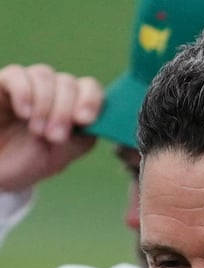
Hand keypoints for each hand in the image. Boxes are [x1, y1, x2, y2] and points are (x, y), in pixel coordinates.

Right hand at [0, 64, 102, 192]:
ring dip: (45, 105)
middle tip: (54, 137)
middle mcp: (52, 92)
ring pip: (44, 75)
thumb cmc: (29, 162)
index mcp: (72, 107)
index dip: (91, 99)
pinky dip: (24, 92)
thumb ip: (83, 136)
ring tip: (37, 131)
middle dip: (65, 111)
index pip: (90, 88)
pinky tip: (24, 113)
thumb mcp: (62, 155)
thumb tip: (99, 120)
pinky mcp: (3, 84)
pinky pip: (17, 74)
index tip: (84, 120)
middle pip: (68, 82)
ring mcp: (27, 85)